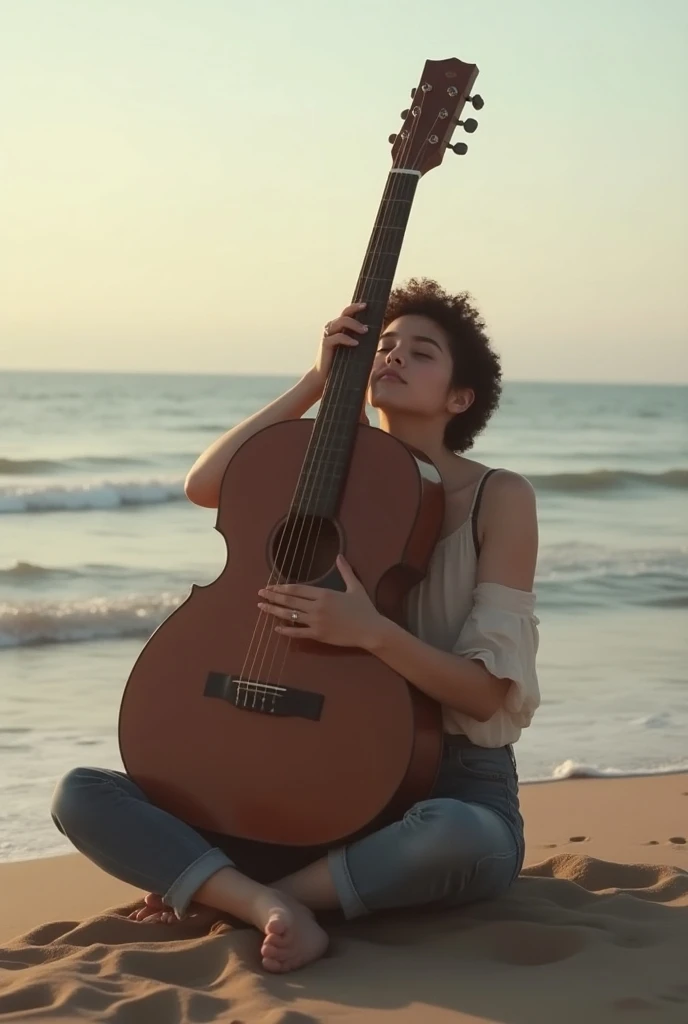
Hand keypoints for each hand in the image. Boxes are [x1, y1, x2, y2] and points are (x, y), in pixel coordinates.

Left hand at [257, 554, 382, 648]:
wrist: (371, 630)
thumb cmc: (364, 608)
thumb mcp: (355, 587)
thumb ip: (345, 571)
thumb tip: (340, 556)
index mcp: (324, 593)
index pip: (297, 589)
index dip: (282, 588)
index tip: (271, 586)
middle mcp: (317, 607)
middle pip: (290, 601)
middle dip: (273, 597)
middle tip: (260, 594)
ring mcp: (316, 622)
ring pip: (290, 615)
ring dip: (274, 611)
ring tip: (261, 607)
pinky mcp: (318, 635)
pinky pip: (298, 632)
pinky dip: (286, 630)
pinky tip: (276, 628)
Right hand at [309, 302, 368, 393]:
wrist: (324, 376)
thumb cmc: (341, 363)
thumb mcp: (352, 350)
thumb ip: (360, 340)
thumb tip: (378, 335)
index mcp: (338, 327)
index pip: (347, 312)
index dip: (356, 307)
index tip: (367, 305)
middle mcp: (332, 328)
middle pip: (344, 313)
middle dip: (356, 310)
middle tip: (368, 312)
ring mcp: (327, 335)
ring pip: (341, 322)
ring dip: (354, 325)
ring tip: (365, 331)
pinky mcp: (325, 344)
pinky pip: (337, 337)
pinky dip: (347, 339)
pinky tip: (356, 343)